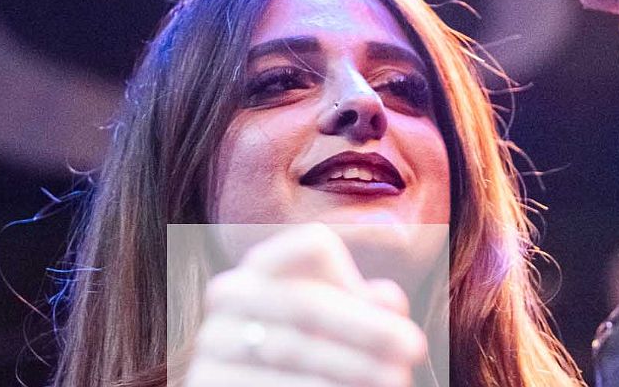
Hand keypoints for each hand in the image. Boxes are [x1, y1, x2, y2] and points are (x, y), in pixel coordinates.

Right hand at [185, 224, 427, 386]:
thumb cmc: (316, 363)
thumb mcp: (344, 330)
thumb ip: (367, 308)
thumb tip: (387, 300)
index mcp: (264, 266)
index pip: (312, 246)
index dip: (356, 276)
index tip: (399, 314)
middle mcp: (228, 295)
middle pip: (306, 301)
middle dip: (367, 328)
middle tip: (415, 349)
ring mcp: (210, 341)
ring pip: (290, 347)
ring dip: (352, 366)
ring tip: (398, 381)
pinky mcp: (203, 383)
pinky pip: (268, 385)